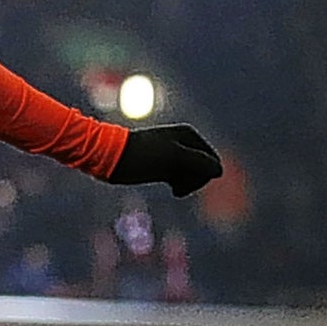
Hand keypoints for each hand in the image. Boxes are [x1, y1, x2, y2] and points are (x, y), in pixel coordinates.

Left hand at [107, 123, 223, 196]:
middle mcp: (182, 143)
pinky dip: (180, 186)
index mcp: (188, 135)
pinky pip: (180, 179)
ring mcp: (172, 155)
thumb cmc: (140, 156)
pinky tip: (174, 190)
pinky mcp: (161, 166)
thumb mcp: (173, 157)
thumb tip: (219, 171)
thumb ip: (199, 162)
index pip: (212, 161)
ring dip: (187, 185)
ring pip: (192, 175)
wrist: (107, 157)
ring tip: (174, 189)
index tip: (184, 179)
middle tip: (178, 188)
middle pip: (204, 169)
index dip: (202, 175)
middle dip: (195, 180)